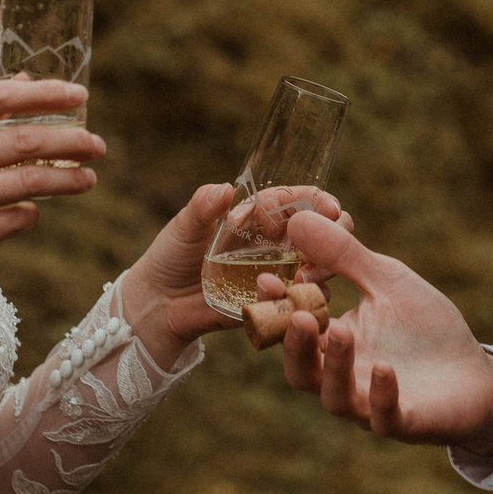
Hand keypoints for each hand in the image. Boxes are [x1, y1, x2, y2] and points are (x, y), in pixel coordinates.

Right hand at [0, 79, 98, 312]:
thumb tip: (24, 84)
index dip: (43, 93)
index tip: (79, 95)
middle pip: (24, 141)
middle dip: (71, 140)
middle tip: (98, 145)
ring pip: (28, 183)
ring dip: (66, 180)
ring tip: (88, 179)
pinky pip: (13, 221)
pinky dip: (30, 215)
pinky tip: (33, 213)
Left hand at [119, 184, 348, 366]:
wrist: (157, 304)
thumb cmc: (169, 257)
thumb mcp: (184, 228)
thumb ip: (202, 208)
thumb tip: (223, 188)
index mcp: (257, 218)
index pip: (296, 202)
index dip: (317, 201)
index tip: (330, 206)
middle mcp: (274, 245)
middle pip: (321, 234)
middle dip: (334, 234)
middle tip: (333, 240)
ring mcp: (277, 276)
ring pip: (318, 269)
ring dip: (323, 270)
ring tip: (308, 276)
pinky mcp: (272, 305)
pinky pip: (300, 303)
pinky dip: (305, 301)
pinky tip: (298, 301)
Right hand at [278, 211, 492, 457]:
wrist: (475, 373)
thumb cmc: (425, 328)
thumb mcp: (385, 281)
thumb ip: (343, 256)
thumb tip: (298, 219)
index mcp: (331, 344)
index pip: (290, 331)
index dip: (273, 310)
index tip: (266, 279)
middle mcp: (342, 379)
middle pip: (301, 372)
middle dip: (295, 345)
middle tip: (299, 314)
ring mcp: (371, 405)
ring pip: (336, 397)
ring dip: (334, 365)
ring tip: (341, 331)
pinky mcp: (406, 422)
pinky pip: (385, 418)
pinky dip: (381, 396)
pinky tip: (383, 369)